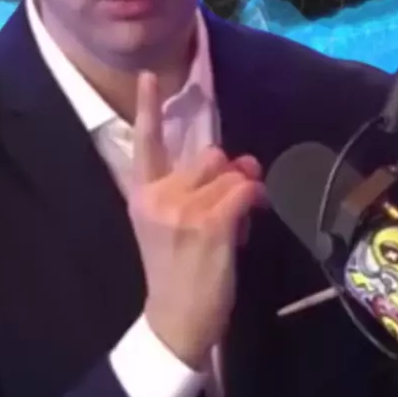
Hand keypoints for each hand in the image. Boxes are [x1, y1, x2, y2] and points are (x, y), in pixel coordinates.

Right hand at [127, 71, 266, 370]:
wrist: (175, 320)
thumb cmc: (175, 271)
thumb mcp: (171, 225)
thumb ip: (202, 188)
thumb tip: (245, 162)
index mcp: (142, 193)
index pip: (144, 142)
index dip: (147, 107)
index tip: (149, 76)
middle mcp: (158, 194)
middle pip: (209, 155)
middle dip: (227, 174)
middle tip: (229, 207)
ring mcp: (183, 207)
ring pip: (232, 172)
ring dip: (244, 192)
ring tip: (235, 224)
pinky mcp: (209, 222)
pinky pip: (246, 190)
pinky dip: (255, 201)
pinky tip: (249, 222)